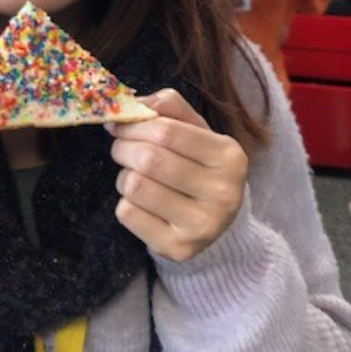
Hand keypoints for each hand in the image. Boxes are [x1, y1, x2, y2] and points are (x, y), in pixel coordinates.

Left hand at [106, 89, 246, 261]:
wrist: (214, 225)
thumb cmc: (198, 167)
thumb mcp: (196, 132)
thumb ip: (170, 107)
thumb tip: (137, 103)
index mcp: (229, 156)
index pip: (166, 131)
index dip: (135, 124)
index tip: (121, 124)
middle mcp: (222, 192)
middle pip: (148, 159)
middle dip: (123, 147)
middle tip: (121, 148)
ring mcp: (202, 225)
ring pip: (135, 186)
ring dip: (124, 176)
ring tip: (136, 176)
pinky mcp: (178, 248)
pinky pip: (128, 214)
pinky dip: (125, 203)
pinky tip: (142, 203)